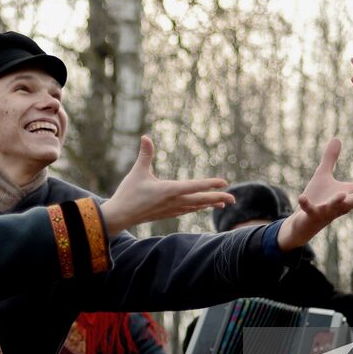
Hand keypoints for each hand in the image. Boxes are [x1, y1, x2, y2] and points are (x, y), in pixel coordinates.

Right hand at [101, 136, 234, 232]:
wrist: (119, 216)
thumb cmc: (128, 193)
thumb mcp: (137, 172)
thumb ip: (145, 154)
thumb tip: (145, 136)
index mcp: (169, 190)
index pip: (194, 186)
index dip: (210, 184)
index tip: (224, 182)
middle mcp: (174, 201)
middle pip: (200, 200)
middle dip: (218, 198)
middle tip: (233, 198)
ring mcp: (171, 210)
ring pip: (196, 206)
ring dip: (210, 204)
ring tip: (223, 203)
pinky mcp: (167, 214)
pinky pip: (187, 210)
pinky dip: (197, 207)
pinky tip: (201, 206)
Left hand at [276, 138, 352, 250]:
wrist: (303, 222)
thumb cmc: (318, 197)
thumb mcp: (323, 175)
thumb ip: (330, 159)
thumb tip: (337, 138)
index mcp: (346, 196)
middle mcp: (339, 206)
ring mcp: (325, 212)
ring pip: (333, 208)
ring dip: (337, 202)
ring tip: (341, 194)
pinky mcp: (310, 215)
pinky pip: (308, 210)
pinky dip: (305, 204)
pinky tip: (301, 197)